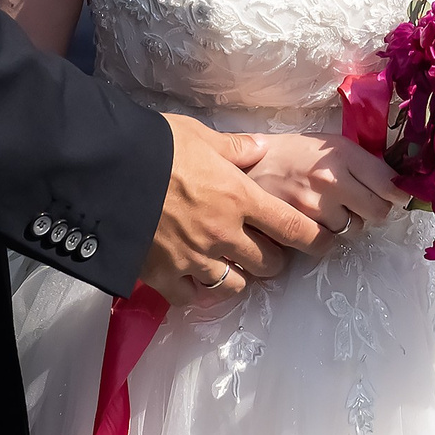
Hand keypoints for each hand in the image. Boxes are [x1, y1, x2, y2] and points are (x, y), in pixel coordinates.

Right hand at [139, 115, 325, 305]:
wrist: (109, 172)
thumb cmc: (158, 147)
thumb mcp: (202, 137)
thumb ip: (236, 148)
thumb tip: (261, 148)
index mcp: (240, 197)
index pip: (292, 226)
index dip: (315, 240)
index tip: (325, 244)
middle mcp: (224, 233)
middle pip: (269, 262)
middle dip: (274, 259)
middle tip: (268, 251)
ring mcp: (195, 259)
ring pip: (236, 285)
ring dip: (240, 277)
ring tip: (233, 267)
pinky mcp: (165, 276)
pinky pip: (191, 297)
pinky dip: (196, 291)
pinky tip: (193, 281)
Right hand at [243, 134, 408, 234]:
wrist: (247, 165)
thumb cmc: (292, 154)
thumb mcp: (329, 146)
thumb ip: (362, 164)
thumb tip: (398, 186)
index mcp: (342, 153)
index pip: (389, 182)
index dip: (397, 192)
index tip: (397, 195)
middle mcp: (331, 179)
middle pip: (379, 211)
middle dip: (374, 210)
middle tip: (360, 203)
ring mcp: (314, 206)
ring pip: (354, 229)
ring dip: (347, 222)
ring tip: (327, 207)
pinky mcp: (297, 227)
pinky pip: (328, 242)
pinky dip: (325, 235)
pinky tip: (313, 220)